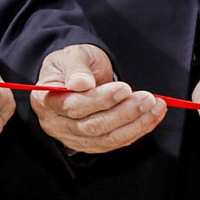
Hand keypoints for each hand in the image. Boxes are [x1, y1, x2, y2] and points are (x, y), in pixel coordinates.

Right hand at [31, 44, 164, 153]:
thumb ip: (75, 69)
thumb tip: (81, 84)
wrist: (79, 72)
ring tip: (154, 106)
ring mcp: (75, 137)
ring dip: (136, 124)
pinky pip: (117, 142)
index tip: (124, 88)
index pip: (73, 107)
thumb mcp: (71, 56)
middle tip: (147, 98)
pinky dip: (138, 130)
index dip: (100, 100)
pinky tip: (152, 116)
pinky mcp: (93, 144)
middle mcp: (57, 124)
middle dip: (124, 113)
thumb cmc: (72, 63)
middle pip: (93, 126)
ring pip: (108, 138)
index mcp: (45, 100)